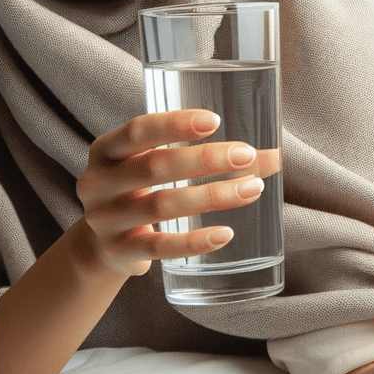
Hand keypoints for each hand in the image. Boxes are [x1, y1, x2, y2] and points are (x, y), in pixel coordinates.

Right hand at [73, 110, 269, 276]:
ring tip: (252, 189)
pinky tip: (226, 234)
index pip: (137, 130)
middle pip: (154, 167)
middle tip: (247, 155)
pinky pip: (160, 247)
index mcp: (106, 150)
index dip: (174, 125)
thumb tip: (275, 156)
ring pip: (162, 206)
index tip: (215, 121)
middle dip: (204, 160)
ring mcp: (106, 220)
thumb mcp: (158, 167)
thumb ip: (207, 157)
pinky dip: (195, 241)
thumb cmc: (141, 191)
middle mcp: (98, 183)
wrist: (102, 246)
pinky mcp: (120, 252)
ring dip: (211, 196)